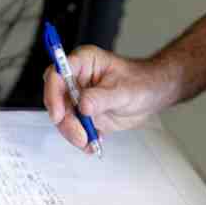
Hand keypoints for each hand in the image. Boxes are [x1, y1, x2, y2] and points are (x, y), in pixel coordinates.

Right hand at [43, 46, 175, 151]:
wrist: (151, 95)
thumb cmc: (140, 82)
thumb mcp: (123, 90)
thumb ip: (102, 98)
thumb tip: (83, 106)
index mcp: (84, 61)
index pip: (58, 73)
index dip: (53, 93)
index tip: (58, 114)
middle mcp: (77, 78)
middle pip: (56, 99)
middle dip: (64, 120)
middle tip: (79, 135)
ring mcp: (78, 97)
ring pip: (63, 117)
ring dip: (72, 132)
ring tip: (89, 141)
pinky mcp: (83, 113)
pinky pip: (74, 128)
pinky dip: (81, 139)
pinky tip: (93, 143)